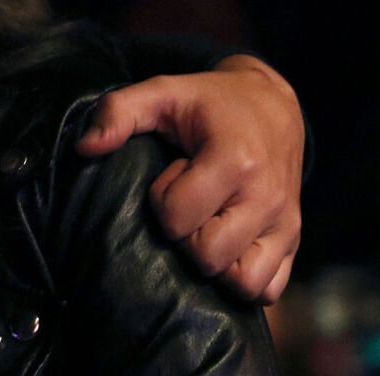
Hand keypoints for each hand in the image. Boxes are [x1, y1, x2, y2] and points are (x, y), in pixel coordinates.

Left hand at [77, 54, 303, 302]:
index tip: (173, 173)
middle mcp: (265, 198)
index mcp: (234, 161)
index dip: (162, 199)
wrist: (272, 106)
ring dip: (214, 263)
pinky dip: (244, 279)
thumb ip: (118, 112)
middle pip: (207, 257)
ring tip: (208, 225)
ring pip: (243, 284)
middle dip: (184, 235)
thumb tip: (84, 148)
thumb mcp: (162, 91)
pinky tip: (227, 246)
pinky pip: (269, 289)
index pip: (178, 216)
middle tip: (189, 202)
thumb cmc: (209, 102)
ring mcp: (285, 224)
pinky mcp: (294, 240)